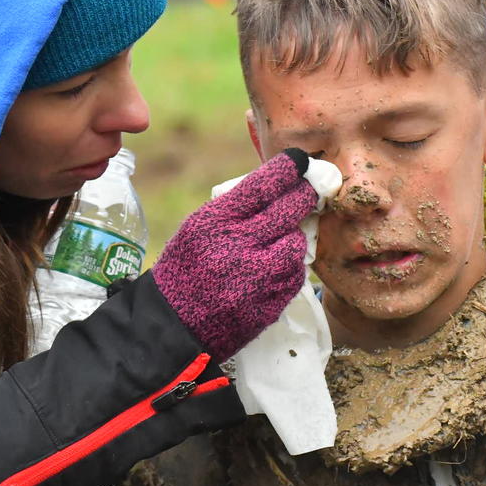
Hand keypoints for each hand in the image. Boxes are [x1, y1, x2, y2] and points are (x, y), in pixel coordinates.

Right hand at [152, 149, 318, 361]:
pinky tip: (274, 268)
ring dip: (293, 237)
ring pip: (296, 244)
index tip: (299, 160)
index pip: (260, 186)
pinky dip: (289, 268)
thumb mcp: (197, 228)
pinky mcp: (269, 305)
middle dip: (305, 195)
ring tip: (279, 240)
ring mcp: (256, 279)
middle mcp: (237, 248)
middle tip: (311, 189)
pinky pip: (295, 276)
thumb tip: (278, 183)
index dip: (286, 169)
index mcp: (215, 223)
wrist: (173, 325)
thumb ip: (234, 207)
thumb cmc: (185, 268)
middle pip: (288, 210)